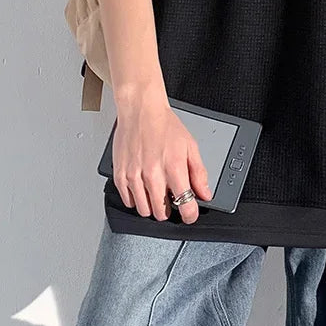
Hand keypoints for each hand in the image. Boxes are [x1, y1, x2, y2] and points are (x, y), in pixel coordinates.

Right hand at [111, 87, 211, 223]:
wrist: (141, 111)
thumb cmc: (165, 126)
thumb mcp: (191, 146)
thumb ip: (199, 173)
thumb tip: (205, 193)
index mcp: (174, 167)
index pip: (185, 205)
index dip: (190, 214)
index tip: (190, 214)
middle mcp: (153, 174)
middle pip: (162, 213)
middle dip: (169, 210)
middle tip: (171, 199)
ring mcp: (134, 176)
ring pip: (144, 210)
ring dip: (152, 206)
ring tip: (156, 192)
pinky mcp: (120, 175)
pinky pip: (128, 201)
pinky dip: (136, 199)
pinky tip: (143, 187)